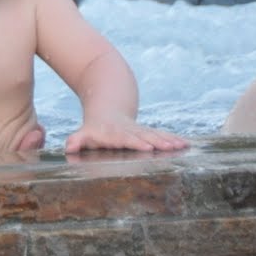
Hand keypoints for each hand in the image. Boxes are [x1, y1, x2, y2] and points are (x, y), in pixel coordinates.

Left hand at [65, 118, 189, 153]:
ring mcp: (141, 131)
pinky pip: (163, 135)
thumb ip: (77, 140)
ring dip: (169, 140)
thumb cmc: (94, 129)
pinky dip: (174, 139)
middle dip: (156, 142)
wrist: (107, 107)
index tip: (146, 147)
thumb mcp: (84, 133)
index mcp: (114, 134)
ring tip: (181, 146)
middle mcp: (130, 131)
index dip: (135, 142)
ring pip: (156, 134)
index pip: (125, 138)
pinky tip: (187, 144)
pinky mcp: (149, 132)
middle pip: (144, 136)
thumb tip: (68, 148)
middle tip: (169, 148)